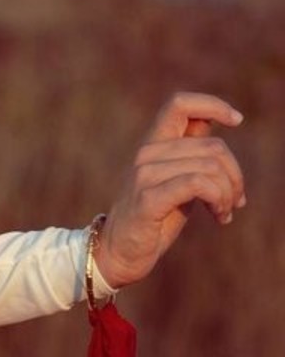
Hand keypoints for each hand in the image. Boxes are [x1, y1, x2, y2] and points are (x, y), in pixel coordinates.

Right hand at [95, 91, 245, 289]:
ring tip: (224, 212)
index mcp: (153, 144)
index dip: (212, 104)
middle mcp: (146, 153)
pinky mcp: (148, 199)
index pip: (180, 105)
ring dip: (228, 194)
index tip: (236, 120)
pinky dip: (218, 199)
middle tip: (236, 201)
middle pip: (212, 147)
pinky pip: (197, 184)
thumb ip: (191, 152)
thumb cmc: (154, 217)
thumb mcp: (176, 179)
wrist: (120, 252)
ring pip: (209, 168)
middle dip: (235, 176)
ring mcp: (144, 175)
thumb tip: (217, 120)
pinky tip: (219, 216)